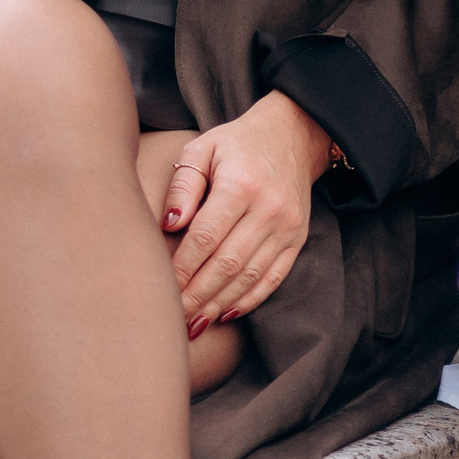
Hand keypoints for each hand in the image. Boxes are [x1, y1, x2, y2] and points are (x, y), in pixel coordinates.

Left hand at [160, 91, 331, 333]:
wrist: (292, 135)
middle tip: (174, 318)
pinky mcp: (297, 238)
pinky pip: (273, 278)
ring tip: (194, 323)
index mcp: (241, 184)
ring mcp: (287, 227)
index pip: (205, 237)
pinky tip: (225, 313)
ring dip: (219, 304)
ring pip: (249, 277)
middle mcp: (268, 208)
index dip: (182, 267)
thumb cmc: (237, 143)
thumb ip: (184, 185)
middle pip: (227, 264)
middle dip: (197, 295)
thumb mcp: (203, 148)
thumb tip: (169, 225)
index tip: (161, 287)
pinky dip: (249, 300)